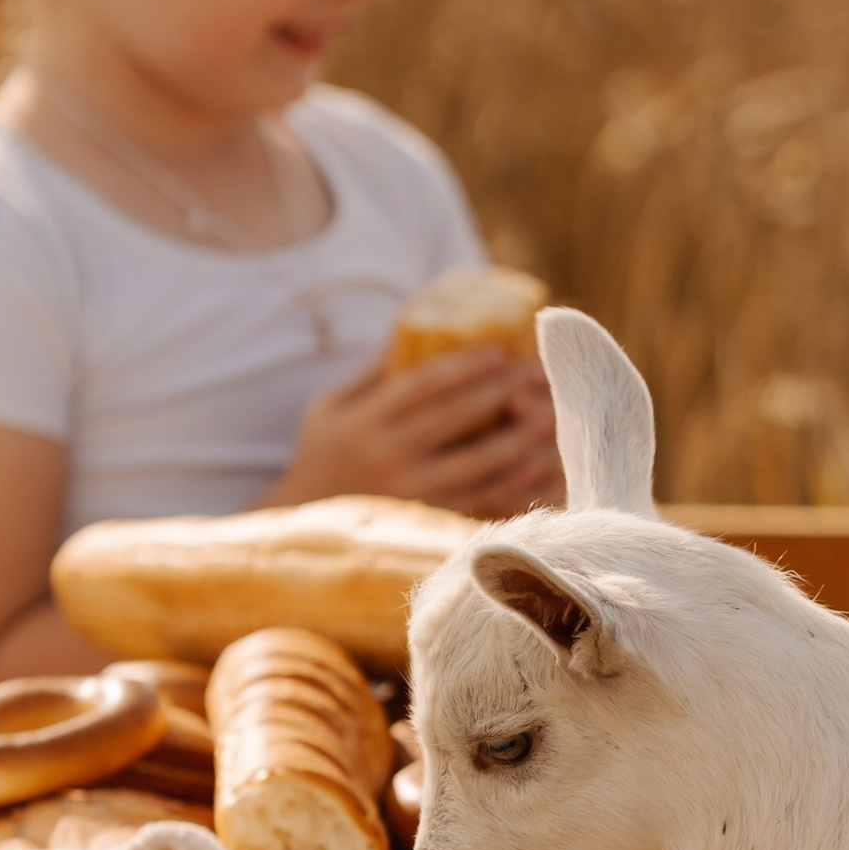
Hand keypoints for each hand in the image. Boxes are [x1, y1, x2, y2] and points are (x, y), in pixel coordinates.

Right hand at [274, 350, 562, 517]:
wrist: (300, 524)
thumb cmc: (320, 455)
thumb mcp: (329, 406)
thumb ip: (371, 373)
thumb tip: (412, 325)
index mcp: (364, 422)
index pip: (421, 385)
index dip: (463, 366)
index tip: (498, 352)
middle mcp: (386, 457)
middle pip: (454, 419)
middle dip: (500, 393)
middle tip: (536, 374)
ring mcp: (407, 494)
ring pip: (473, 464)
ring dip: (517, 440)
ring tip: (549, 418)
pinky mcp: (424, 522)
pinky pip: (475, 501)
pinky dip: (509, 485)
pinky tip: (536, 467)